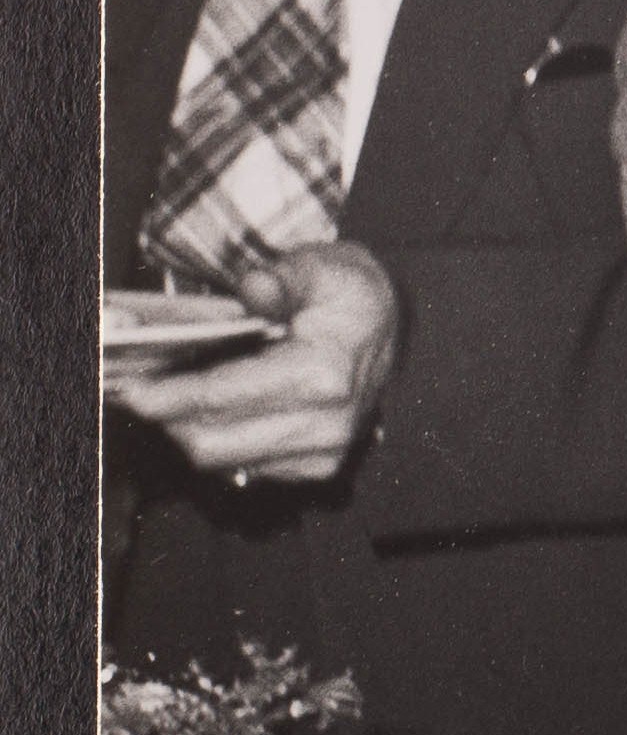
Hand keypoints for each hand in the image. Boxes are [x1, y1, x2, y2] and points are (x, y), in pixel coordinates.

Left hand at [105, 242, 400, 488]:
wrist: (390, 330)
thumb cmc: (348, 296)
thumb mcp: (323, 266)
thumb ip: (283, 276)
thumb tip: (253, 290)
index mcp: (326, 374)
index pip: (223, 397)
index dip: (167, 396)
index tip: (129, 389)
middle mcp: (328, 425)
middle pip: (212, 442)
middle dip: (167, 419)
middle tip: (137, 390)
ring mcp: (323, 453)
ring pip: (221, 460)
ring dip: (186, 431)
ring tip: (169, 398)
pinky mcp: (316, 468)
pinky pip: (242, 467)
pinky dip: (218, 440)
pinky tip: (211, 411)